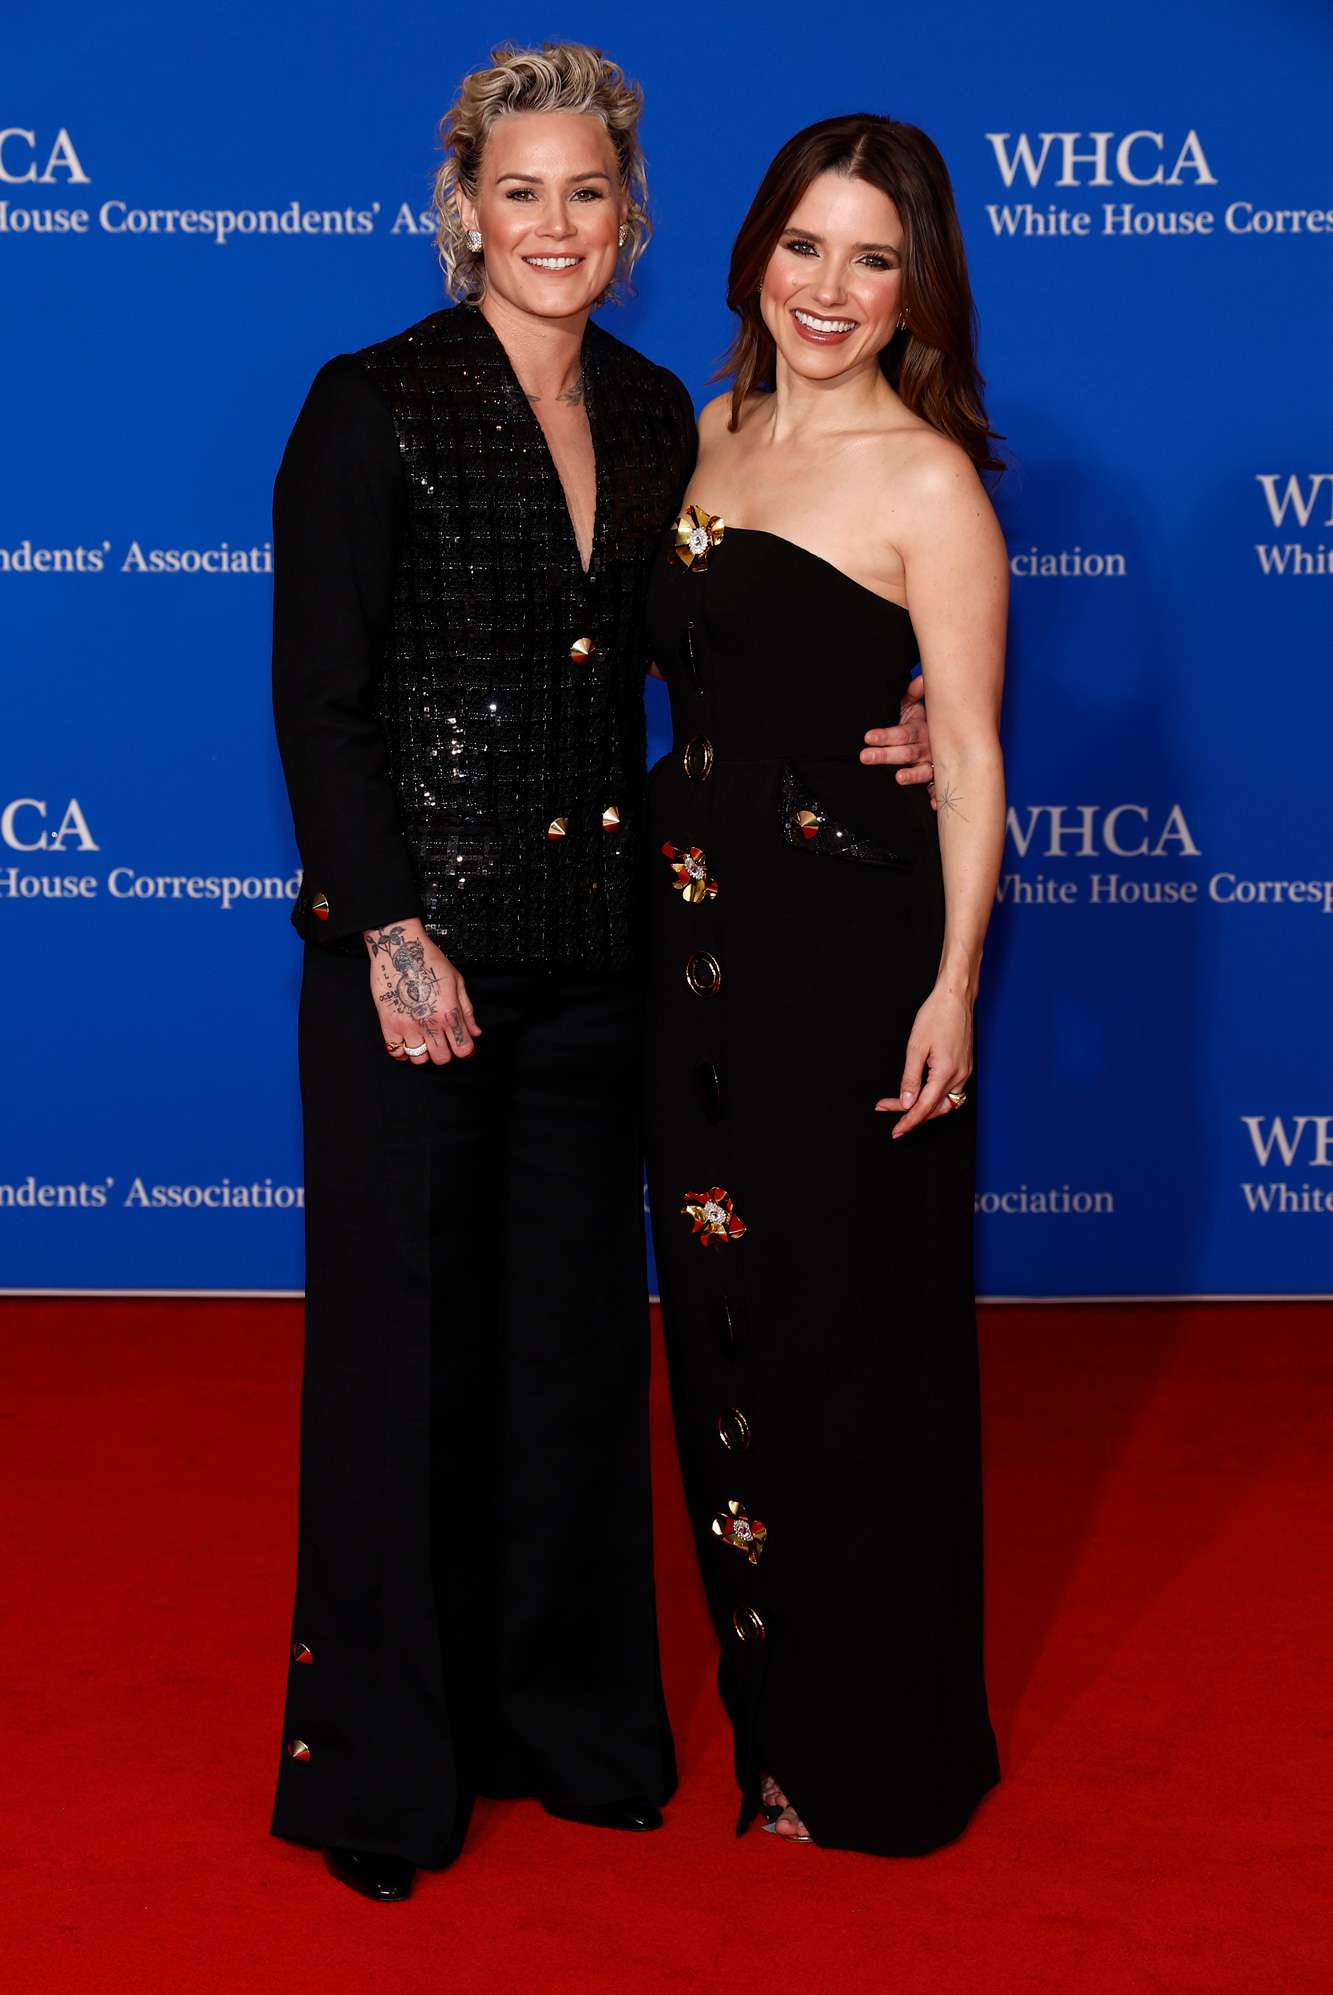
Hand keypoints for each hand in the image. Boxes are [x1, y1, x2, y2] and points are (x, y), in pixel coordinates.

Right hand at [364, 918, 481, 1065]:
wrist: (400, 948)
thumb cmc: (429, 960)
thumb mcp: (456, 981)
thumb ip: (467, 1011)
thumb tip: (475, 1032)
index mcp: (449, 1012)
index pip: (463, 1049)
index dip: (465, 1050)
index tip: (462, 1045)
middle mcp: (430, 1023)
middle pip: (442, 1058)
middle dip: (445, 1052)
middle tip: (441, 1041)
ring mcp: (407, 1025)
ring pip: (419, 1059)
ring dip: (423, 1052)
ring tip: (423, 1038)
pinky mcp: (388, 1023)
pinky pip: (395, 1052)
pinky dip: (402, 1051)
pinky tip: (406, 1040)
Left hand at [859, 673, 936, 804]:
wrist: (954, 735)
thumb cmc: (925, 722)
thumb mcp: (918, 707)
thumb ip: (913, 694)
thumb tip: (921, 678)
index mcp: (918, 729)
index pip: (900, 732)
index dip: (885, 735)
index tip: (868, 737)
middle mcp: (926, 747)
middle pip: (905, 752)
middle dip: (885, 755)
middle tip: (866, 756)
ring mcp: (932, 763)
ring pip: (922, 770)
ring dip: (912, 775)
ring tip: (898, 778)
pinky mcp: (937, 777)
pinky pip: (938, 788)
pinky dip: (937, 797)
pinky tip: (932, 805)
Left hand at [875, 984, 971, 1137]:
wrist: (955, 997)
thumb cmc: (936, 1016)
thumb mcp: (916, 1047)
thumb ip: (910, 1078)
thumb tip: (906, 1103)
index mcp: (946, 1073)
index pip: (924, 1107)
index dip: (908, 1121)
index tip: (895, 1130)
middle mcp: (960, 1076)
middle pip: (936, 1109)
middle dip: (912, 1114)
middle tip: (888, 1110)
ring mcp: (965, 1072)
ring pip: (945, 1103)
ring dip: (925, 1108)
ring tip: (901, 1106)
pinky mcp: (965, 1066)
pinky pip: (951, 1091)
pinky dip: (935, 1097)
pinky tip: (921, 1093)